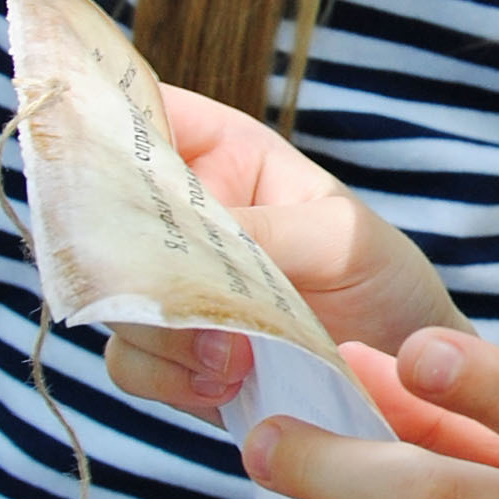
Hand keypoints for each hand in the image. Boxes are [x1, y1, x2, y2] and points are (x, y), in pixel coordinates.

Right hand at [105, 87, 465, 422]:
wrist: (406, 369)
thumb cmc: (379, 272)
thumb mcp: (338, 238)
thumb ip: (266, 232)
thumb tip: (190, 243)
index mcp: (219, 153)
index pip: (139, 113)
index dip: (99, 122)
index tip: (92, 159)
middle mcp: (181, 216)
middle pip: (103, 218)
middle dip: (133, 263)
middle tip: (187, 296)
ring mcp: (171, 286)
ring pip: (111, 300)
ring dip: (160, 333)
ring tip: (232, 358)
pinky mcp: (172, 355)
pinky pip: (131, 364)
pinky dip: (169, 379)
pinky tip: (225, 384)